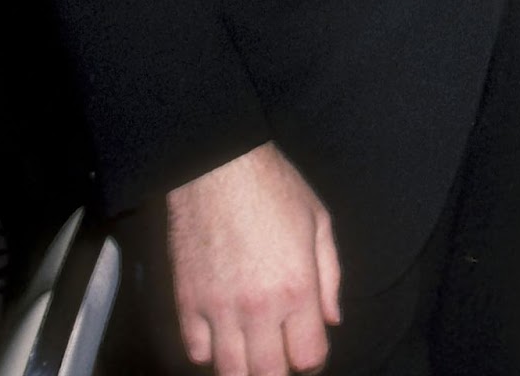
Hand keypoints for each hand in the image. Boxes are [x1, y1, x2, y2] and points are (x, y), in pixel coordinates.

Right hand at [167, 142, 340, 375]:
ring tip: (254, 348)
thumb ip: (331, 276)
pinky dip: (210, 352)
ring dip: (246, 367)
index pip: (308, 358)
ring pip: (231, 373)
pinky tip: (223, 333)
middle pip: (269, 375)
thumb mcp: (318, 221)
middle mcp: (258, 308)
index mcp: (296, 288)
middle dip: (280, 370)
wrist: (217, 164)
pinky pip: (196, 352)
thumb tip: (332, 319)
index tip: (309, 348)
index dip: (313, 360)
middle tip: (281, 351)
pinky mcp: (187, 302)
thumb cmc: (273, 186)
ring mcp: (219, 309)